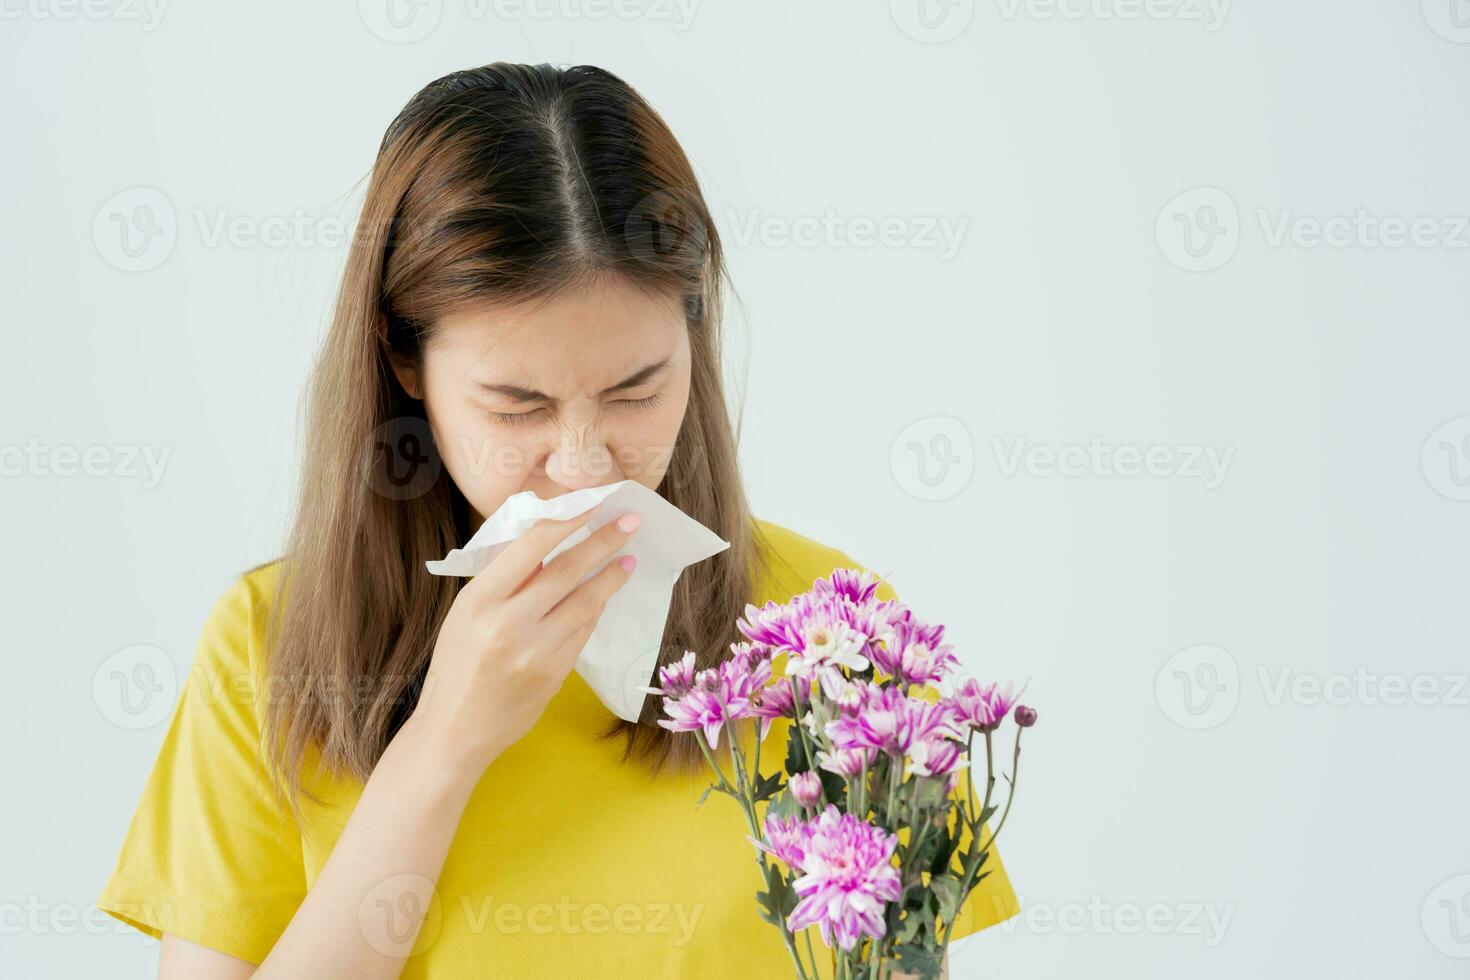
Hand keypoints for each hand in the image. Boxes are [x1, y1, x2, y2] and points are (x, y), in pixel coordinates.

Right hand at [406, 506, 639, 777]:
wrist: (454, 731)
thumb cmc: (457, 665)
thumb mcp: (465, 615)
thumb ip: (504, 583)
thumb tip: (550, 542)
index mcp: (478, 600)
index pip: (532, 546)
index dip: (567, 520)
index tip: (592, 504)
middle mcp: (507, 623)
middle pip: (567, 569)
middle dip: (604, 541)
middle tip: (630, 521)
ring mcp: (535, 651)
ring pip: (585, 602)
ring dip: (611, 576)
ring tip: (628, 559)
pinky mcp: (554, 675)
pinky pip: (583, 632)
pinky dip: (595, 611)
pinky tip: (603, 597)